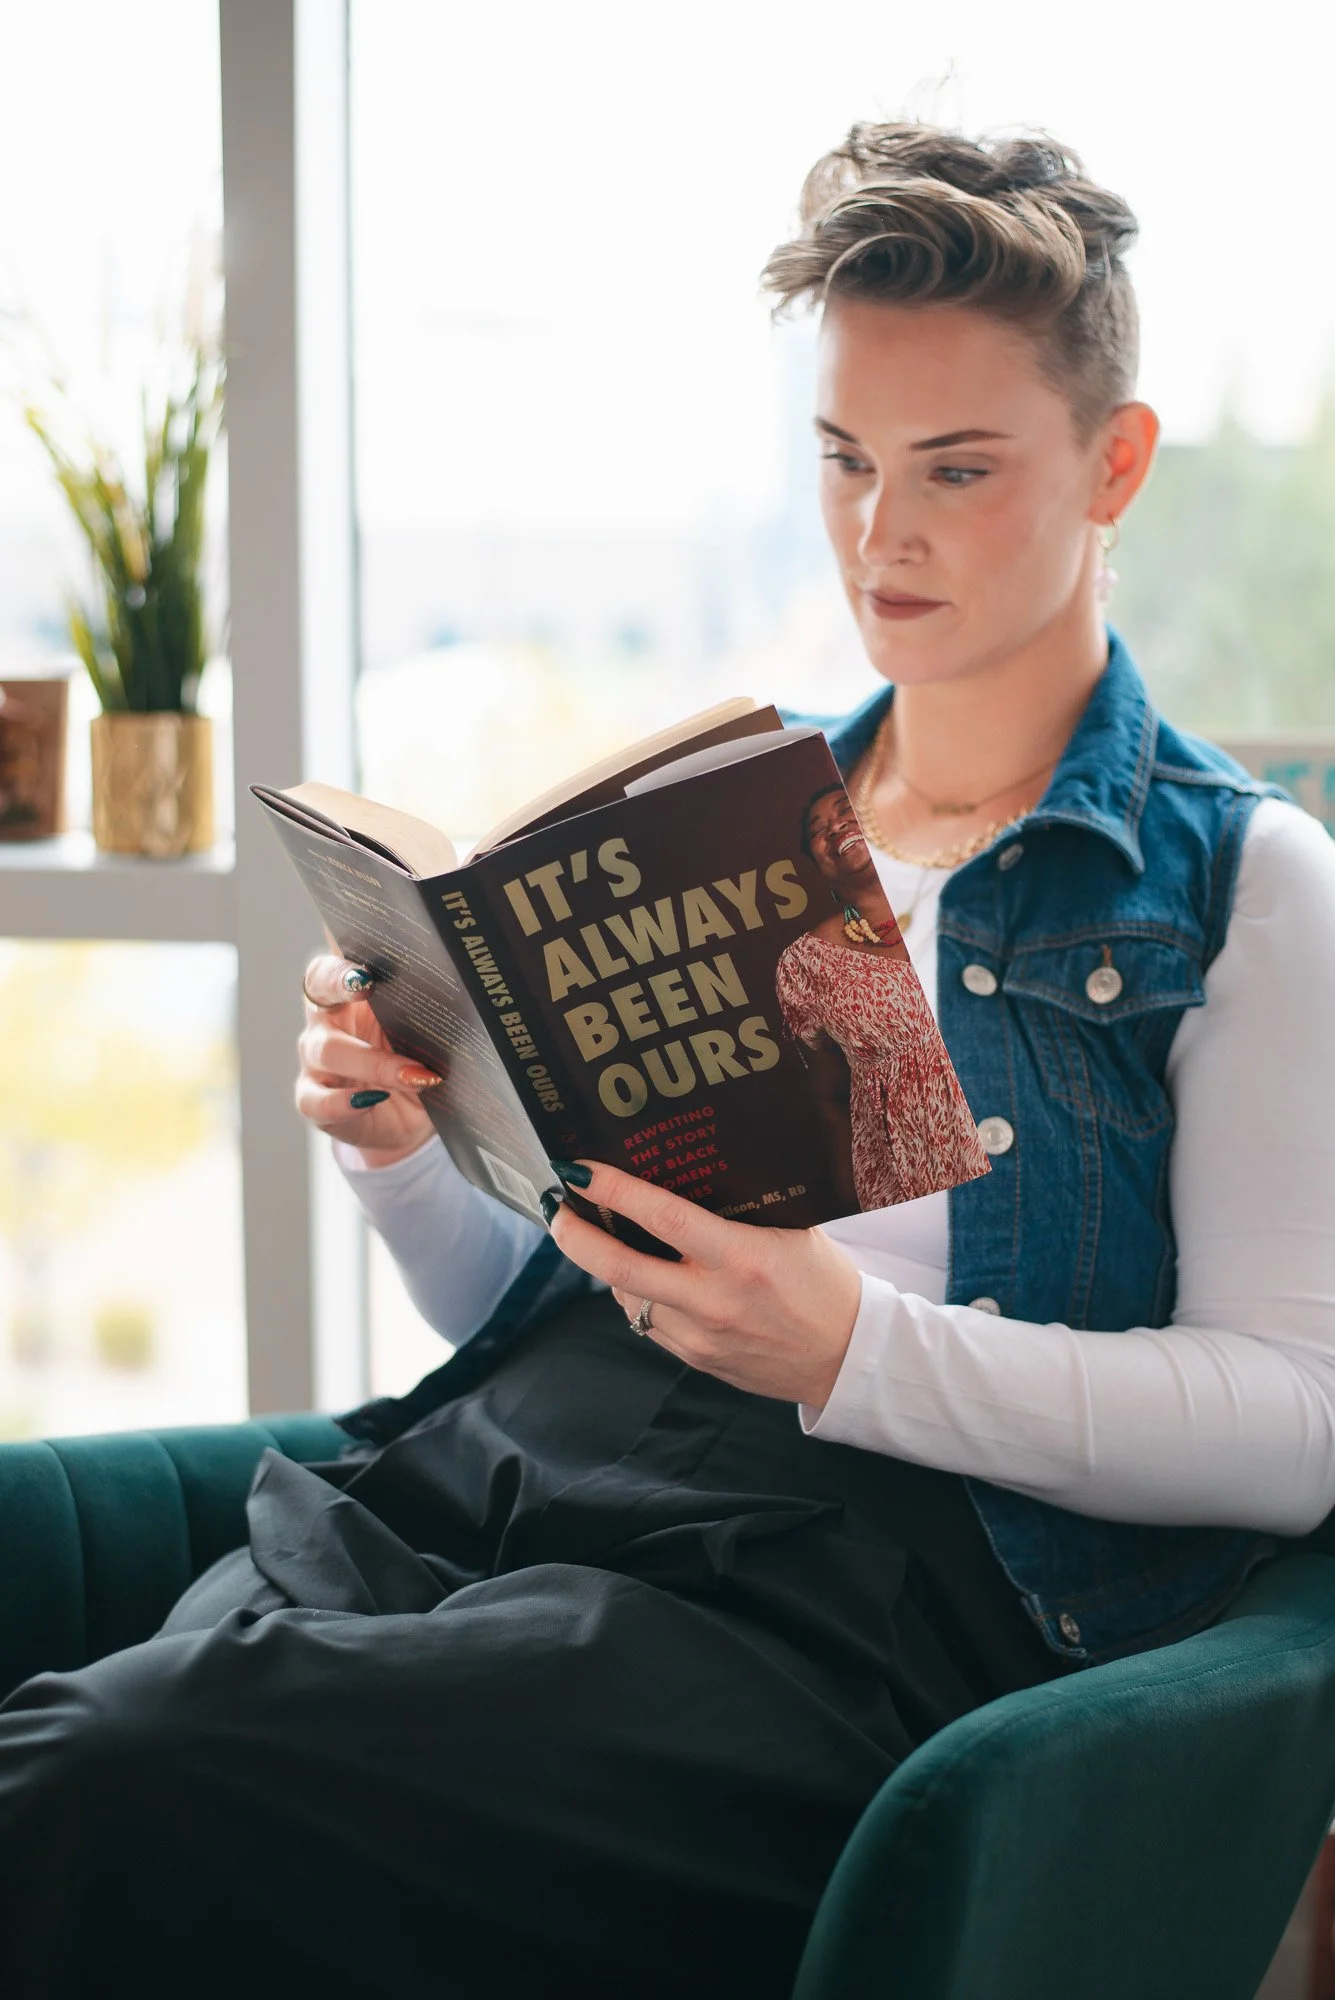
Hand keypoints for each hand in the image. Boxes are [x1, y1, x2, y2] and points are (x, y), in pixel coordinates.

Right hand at [295, 954, 440, 1165]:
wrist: (413, 1115)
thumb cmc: (416, 1060)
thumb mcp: (426, 1034)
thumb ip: (428, 1011)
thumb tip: (463, 994)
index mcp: (350, 995)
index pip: (331, 968)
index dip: (341, 966)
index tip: (367, 972)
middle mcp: (326, 1022)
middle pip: (319, 992)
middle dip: (341, 985)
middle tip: (368, 987)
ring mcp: (315, 1062)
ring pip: (327, 1051)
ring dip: (373, 1062)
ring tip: (416, 1076)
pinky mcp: (313, 1100)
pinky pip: (316, 1101)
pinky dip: (341, 1102)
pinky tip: (371, 1100)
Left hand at [547, 1160, 861, 1408]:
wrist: (847, 1357)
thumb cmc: (823, 1284)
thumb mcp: (792, 1231)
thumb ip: (739, 1210)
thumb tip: (681, 1171)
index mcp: (743, 1259)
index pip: (663, 1218)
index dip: (614, 1191)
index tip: (580, 1170)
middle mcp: (715, 1302)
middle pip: (620, 1268)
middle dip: (576, 1236)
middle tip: (556, 1209)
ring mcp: (701, 1337)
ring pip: (627, 1297)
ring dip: (607, 1266)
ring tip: (602, 1235)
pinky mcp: (696, 1361)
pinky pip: (647, 1323)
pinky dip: (636, 1296)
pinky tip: (643, 1276)